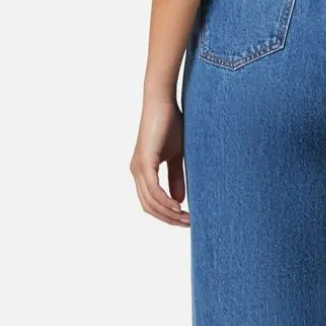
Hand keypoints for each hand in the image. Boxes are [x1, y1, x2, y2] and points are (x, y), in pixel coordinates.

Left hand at [130, 97, 188, 225]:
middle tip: (189, 224)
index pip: (151, 203)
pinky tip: (178, 206)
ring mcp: (138, 168)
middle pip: (149, 207)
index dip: (167, 215)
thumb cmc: (171, 124)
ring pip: (151, 202)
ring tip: (187, 218)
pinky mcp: (144, 162)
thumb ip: (176, 178)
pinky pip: (154, 190)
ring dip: (170, 213)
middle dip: (169, 219)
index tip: (185, 220)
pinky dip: (165, 201)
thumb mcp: (177, 156)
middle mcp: (136, 172)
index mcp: (143, 171)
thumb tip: (179, 201)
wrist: (163, 102)